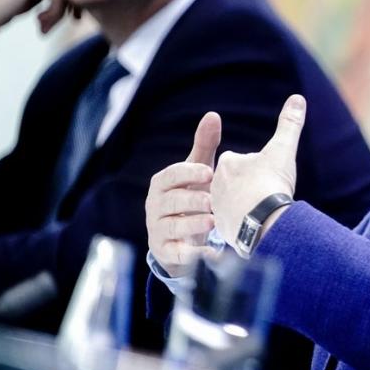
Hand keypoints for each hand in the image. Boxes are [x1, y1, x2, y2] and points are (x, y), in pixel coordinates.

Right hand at [146, 113, 220, 277]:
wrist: (181, 233)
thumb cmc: (192, 194)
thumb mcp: (198, 170)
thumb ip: (204, 144)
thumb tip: (213, 115)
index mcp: (162, 183)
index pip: (172, 176)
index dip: (189, 174)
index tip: (210, 173)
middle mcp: (156, 206)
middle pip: (171, 201)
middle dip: (192, 201)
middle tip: (213, 202)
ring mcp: (158, 229)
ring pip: (173, 227)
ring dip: (192, 225)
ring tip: (212, 222)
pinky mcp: (166, 252)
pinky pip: (177, 254)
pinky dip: (193, 254)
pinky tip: (212, 253)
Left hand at [211, 95, 303, 247]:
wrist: (263, 221)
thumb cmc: (271, 183)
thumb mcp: (283, 149)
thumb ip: (289, 124)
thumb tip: (298, 98)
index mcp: (228, 163)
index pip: (240, 160)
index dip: (258, 168)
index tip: (269, 176)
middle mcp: (216, 184)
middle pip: (236, 183)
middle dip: (249, 188)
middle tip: (267, 194)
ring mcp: (217, 208)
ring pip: (233, 204)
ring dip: (245, 207)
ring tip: (263, 212)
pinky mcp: (221, 229)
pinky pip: (233, 225)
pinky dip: (244, 225)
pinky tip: (258, 227)